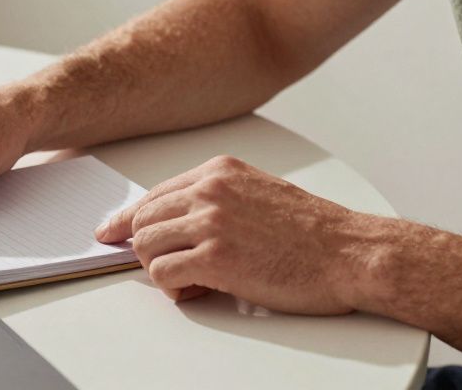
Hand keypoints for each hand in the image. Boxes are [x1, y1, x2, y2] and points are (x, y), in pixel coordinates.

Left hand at [95, 155, 374, 313]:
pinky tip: (196, 290)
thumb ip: (218, 199)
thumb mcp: (259, 192)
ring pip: (146, 246)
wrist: (350, 252)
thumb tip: (180, 222)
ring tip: (191, 281)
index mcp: (219, 171)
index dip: (127, 219)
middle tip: (165, 268)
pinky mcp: (216, 258)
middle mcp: (210, 191)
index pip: (154, 194)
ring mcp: (211, 223)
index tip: (110, 232)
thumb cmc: (313, 231)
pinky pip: (164, 274)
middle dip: (144, 248)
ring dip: (161, 269)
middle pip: (143, 220)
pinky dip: (173, 288)